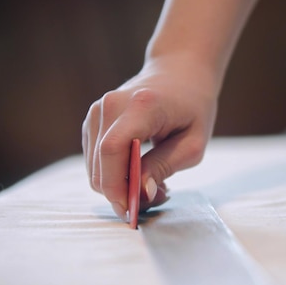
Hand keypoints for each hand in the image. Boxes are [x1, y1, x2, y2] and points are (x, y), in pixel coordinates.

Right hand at [82, 54, 219, 220]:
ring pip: (94, 168)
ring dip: (119, 186)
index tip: (133, 211)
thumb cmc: (192, 109)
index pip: (112, 150)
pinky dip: (114, 175)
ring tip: (153, 183)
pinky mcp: (92, 120)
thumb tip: (142, 193)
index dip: (117, 186)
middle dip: (122, 193)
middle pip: (100, 164)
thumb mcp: (193, 143)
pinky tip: (139, 171)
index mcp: (141, 106)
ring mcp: (97, 111)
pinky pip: (95, 161)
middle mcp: (111, 105)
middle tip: (156, 198)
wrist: (178, 74)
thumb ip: (164, 166)